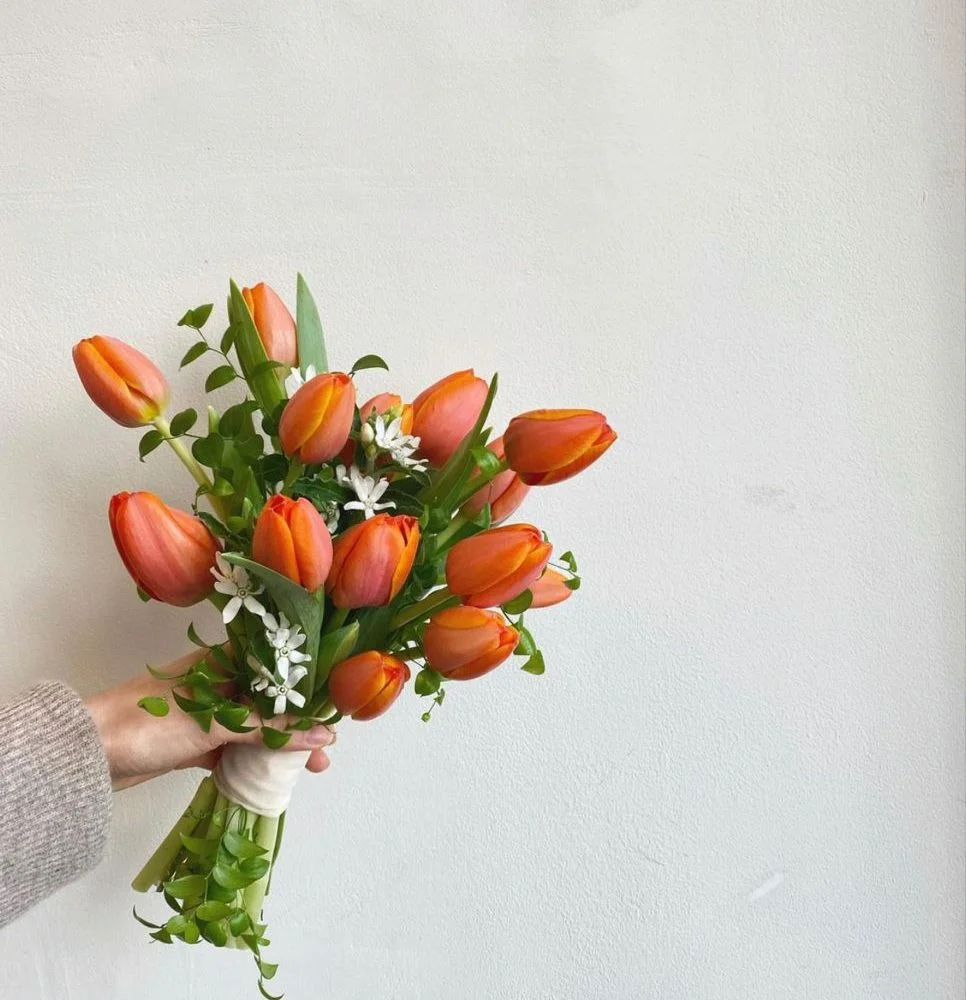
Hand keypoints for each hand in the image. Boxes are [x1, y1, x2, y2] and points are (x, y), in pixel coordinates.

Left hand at [84, 650, 335, 789]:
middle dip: (300, 721)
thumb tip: (324, 736)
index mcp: (223, 660)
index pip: (278, 663)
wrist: (87, 756)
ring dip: (279, 744)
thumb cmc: (150, 722)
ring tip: (309, 766)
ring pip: (255, 726)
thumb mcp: (218, 723)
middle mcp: (218, 681)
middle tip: (326, 746)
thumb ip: (272, 730)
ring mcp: (206, 712)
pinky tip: (272, 775)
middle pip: (270, 698)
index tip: (337, 702)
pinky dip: (253, 760)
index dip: (309, 682)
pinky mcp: (194, 741)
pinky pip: (235, 748)